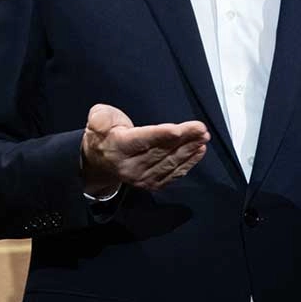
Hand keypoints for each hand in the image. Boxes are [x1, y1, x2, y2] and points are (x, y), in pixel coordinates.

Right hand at [81, 104, 209, 193]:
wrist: (99, 162)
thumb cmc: (103, 134)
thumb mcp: (97, 118)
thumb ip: (100, 118)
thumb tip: (104, 124)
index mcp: (117, 148)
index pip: (141, 141)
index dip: (160, 135)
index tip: (177, 130)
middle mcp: (130, 167)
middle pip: (160, 151)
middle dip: (183, 139)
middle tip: (200, 128)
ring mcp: (142, 178)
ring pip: (170, 163)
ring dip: (189, 150)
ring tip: (203, 137)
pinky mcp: (152, 183)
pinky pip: (173, 173)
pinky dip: (188, 162)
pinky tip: (198, 150)